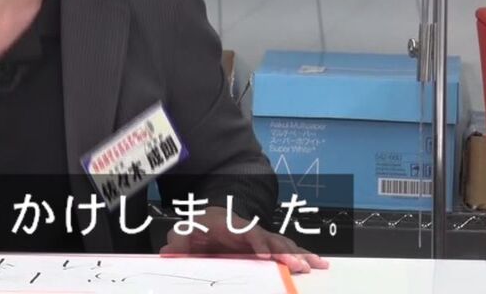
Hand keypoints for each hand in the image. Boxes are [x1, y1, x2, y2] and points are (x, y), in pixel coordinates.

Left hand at [159, 206, 327, 273]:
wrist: (213, 219)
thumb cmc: (201, 227)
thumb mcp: (186, 232)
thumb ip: (178, 242)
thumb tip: (167, 252)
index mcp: (232, 226)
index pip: (248, 234)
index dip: (258, 243)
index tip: (266, 255)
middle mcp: (251, 231)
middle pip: (273, 239)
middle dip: (287, 252)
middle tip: (300, 265)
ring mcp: (261, 238)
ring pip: (285, 244)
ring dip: (301, 254)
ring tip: (318, 264)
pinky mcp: (268, 247)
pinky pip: (288, 250)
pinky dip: (303, 255)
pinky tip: (318, 263)